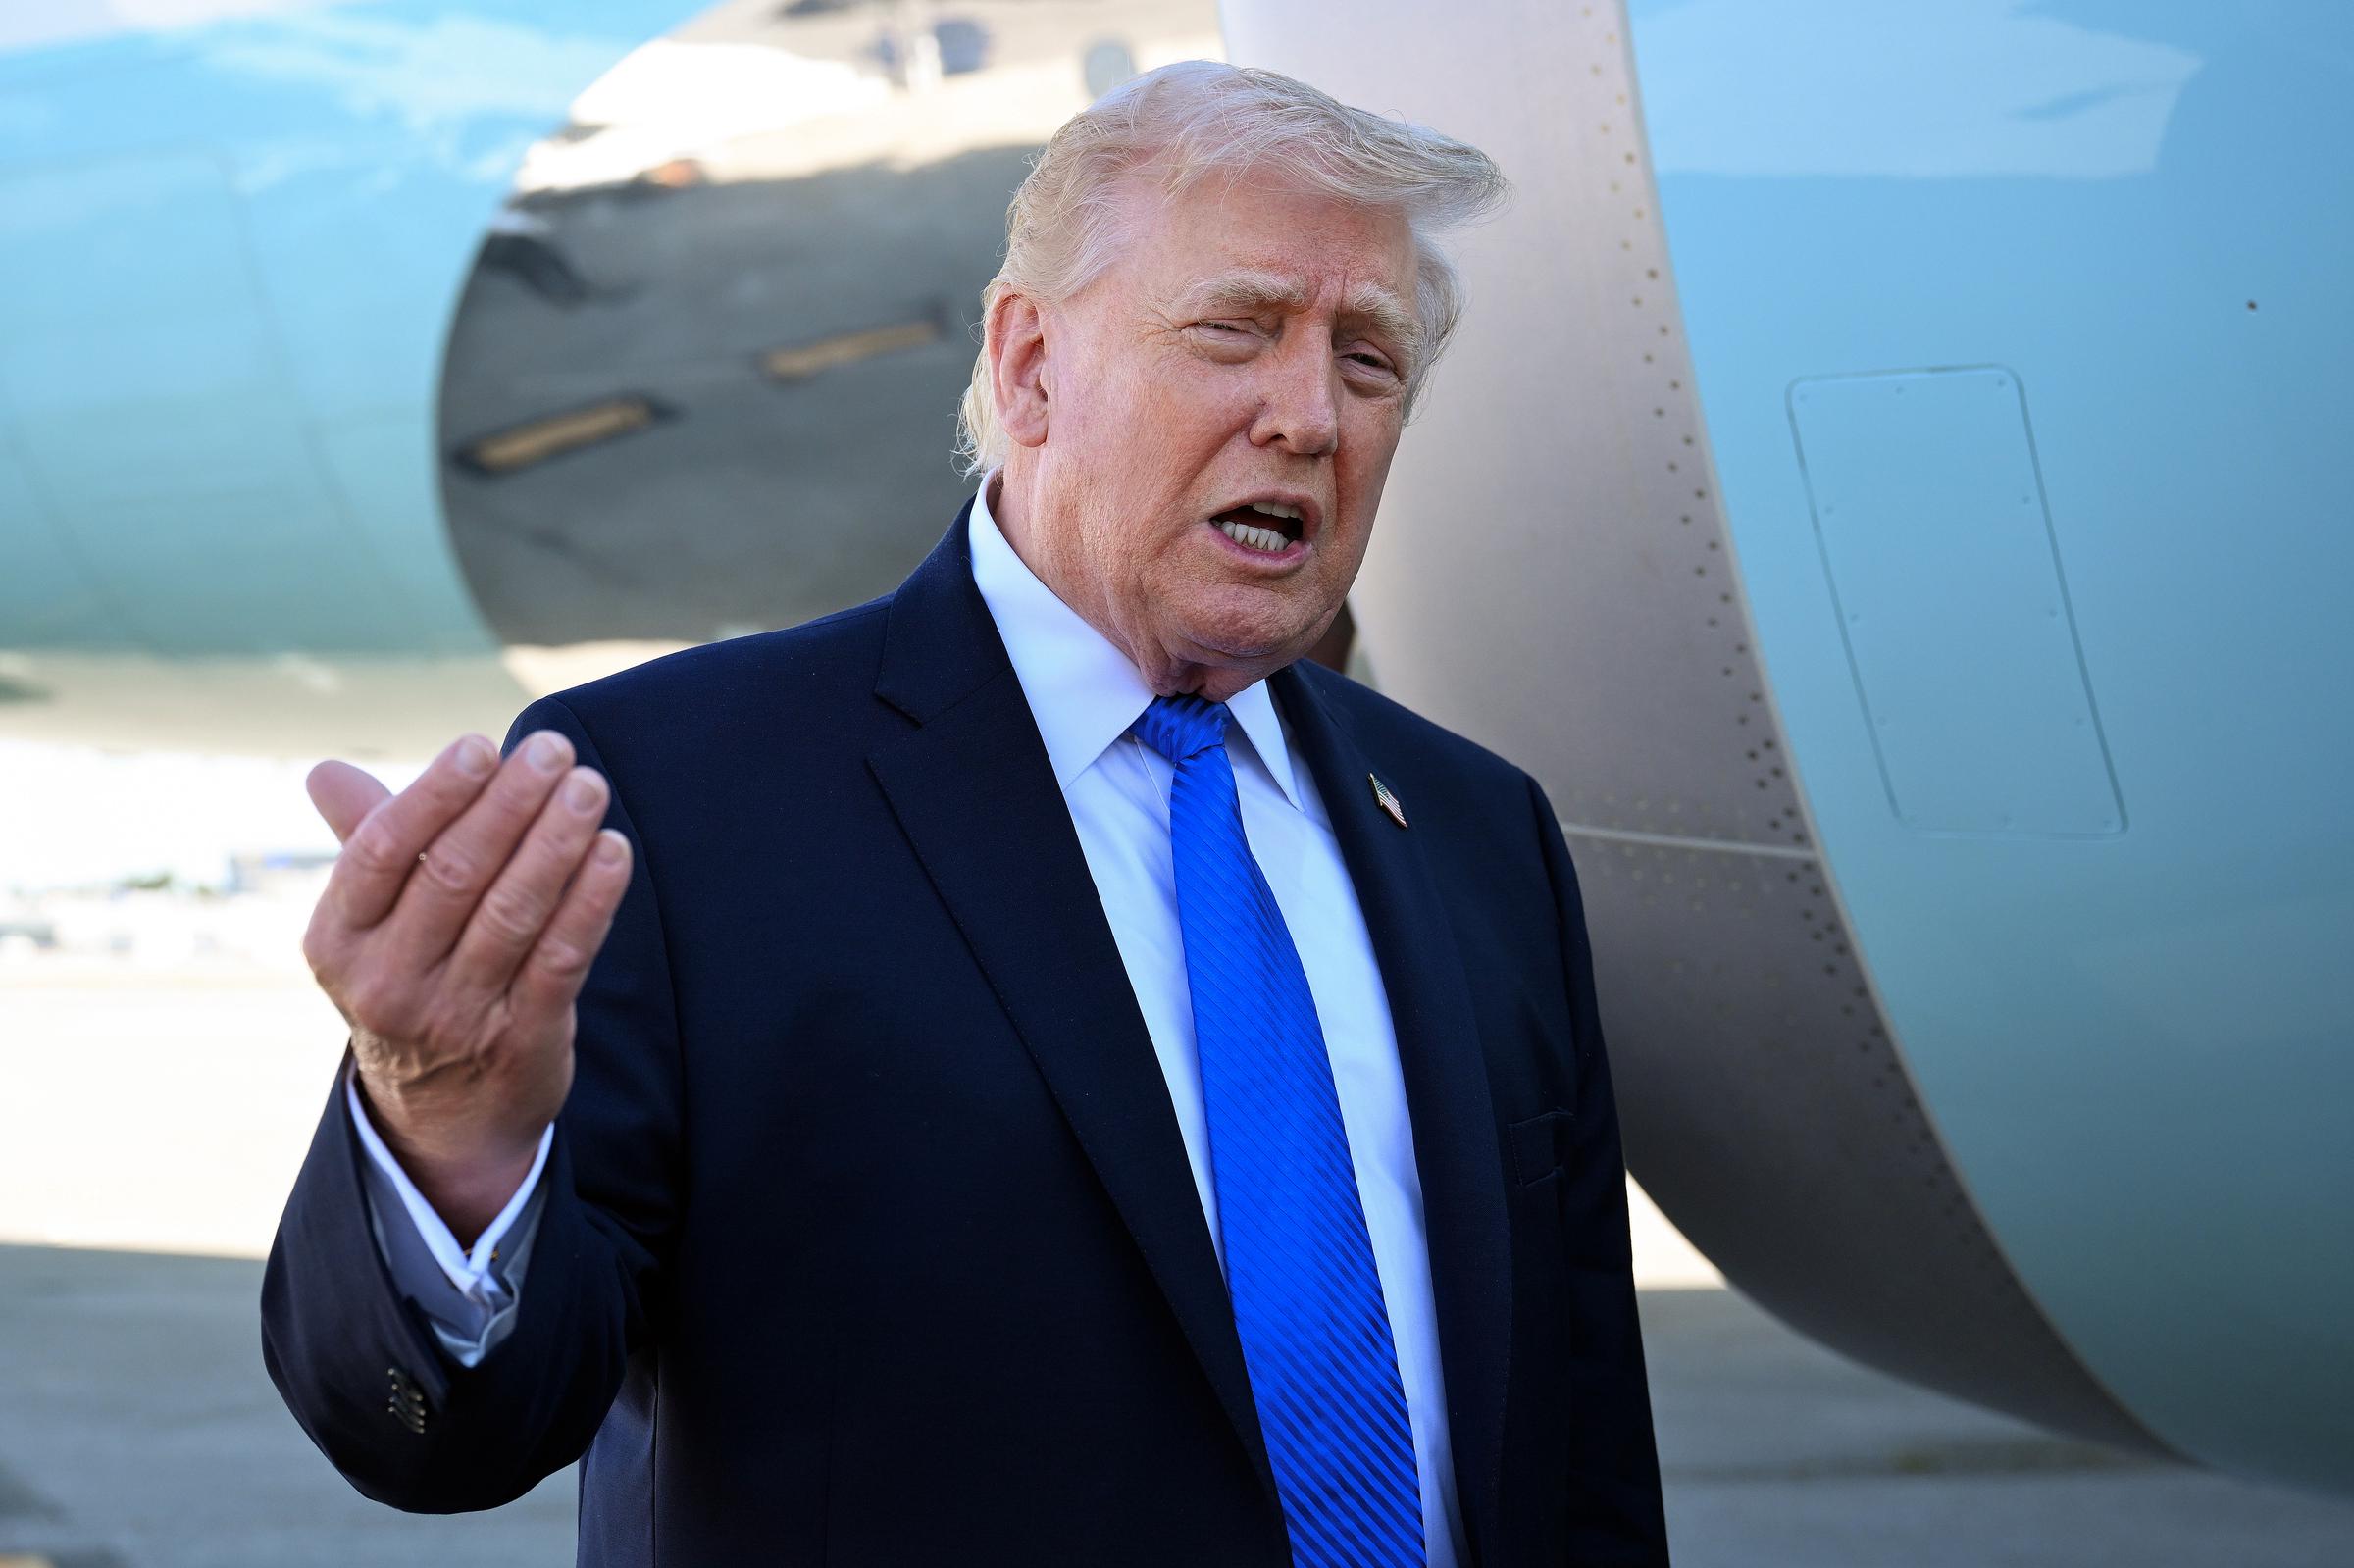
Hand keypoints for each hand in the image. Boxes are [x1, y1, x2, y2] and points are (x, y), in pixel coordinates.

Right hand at [300, 728, 632, 1243]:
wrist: (442, 1118)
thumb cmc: (412, 982)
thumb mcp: (370, 927)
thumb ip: (365, 841)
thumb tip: (323, 771)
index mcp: (337, 940)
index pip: (382, 852)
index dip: (435, 795)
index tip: (482, 746)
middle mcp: (386, 982)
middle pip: (454, 874)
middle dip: (510, 805)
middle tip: (555, 751)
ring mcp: (453, 1017)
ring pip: (513, 912)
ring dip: (557, 842)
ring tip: (590, 788)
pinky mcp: (520, 1041)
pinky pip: (561, 958)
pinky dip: (591, 901)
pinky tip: (614, 853)